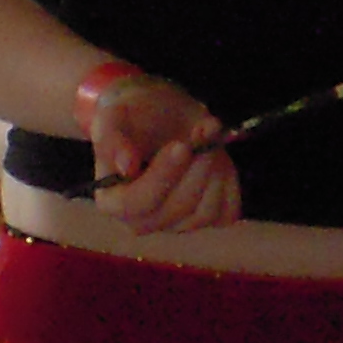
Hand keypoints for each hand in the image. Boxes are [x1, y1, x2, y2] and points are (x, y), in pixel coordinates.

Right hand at [91, 75, 239, 234]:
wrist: (159, 117)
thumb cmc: (132, 118)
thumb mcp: (113, 118)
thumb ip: (113, 141)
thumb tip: (126, 167)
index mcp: (114, 202)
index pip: (137, 204)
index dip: (162, 177)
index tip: (181, 146)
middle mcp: (143, 221)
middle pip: (178, 208)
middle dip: (196, 166)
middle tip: (201, 130)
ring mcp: (177, 224)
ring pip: (206, 211)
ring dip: (214, 169)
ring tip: (207, 137)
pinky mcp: (207, 219)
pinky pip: (227, 212)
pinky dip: (228, 182)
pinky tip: (217, 158)